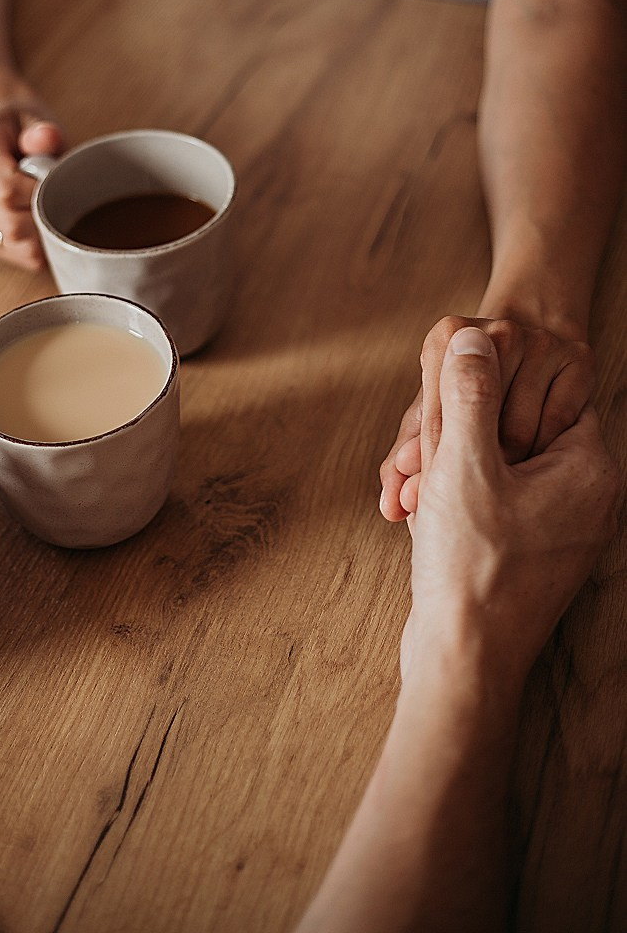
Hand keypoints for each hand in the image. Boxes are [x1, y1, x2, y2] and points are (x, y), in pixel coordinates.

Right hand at [0, 102, 63, 269]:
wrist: (1, 137)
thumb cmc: (24, 128)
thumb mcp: (36, 119)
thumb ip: (44, 131)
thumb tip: (47, 138)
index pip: (6, 189)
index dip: (38, 194)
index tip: (57, 183)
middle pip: (8, 222)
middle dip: (44, 217)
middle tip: (63, 199)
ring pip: (11, 242)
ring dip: (41, 234)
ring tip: (52, 209)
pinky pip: (10, 254)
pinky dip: (35, 246)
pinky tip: (42, 225)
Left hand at [380, 315, 593, 519]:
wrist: (530, 359)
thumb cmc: (467, 402)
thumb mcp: (432, 425)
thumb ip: (404, 464)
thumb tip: (392, 506)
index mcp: (447, 334)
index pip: (436, 413)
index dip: (428, 462)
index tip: (419, 498)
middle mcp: (496, 329)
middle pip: (480, 422)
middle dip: (473, 464)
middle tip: (469, 487)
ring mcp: (540, 339)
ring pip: (522, 429)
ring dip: (511, 465)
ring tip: (503, 470)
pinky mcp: (579, 357)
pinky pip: (560, 423)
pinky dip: (547, 449)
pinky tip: (537, 453)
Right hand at [401, 327, 617, 691]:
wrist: (463, 665)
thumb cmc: (472, 569)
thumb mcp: (463, 464)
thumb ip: (469, 393)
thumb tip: (470, 336)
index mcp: (587, 470)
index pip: (540, 391)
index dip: (482, 388)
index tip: (444, 403)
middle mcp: (585, 498)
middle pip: (513, 430)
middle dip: (457, 435)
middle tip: (420, 455)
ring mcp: (559, 531)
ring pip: (495, 469)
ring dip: (447, 469)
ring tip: (414, 490)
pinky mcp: (529, 556)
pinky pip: (491, 505)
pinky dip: (453, 502)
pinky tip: (421, 517)